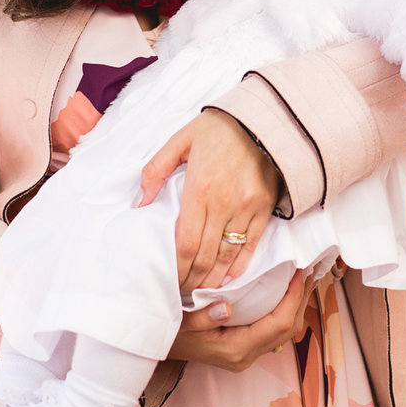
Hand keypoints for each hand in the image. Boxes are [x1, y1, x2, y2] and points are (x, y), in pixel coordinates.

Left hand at [139, 110, 281, 292]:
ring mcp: (247, 208)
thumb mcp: (180, 140)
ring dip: (213, 278)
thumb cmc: (219, 128)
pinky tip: (228, 277)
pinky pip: (252, 245)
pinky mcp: (266, 208)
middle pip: (206, 256)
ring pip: (229, 257)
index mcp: (199, 188)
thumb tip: (139, 203)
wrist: (265, 117)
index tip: (169, 278)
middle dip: (192, 279)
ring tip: (200, 288)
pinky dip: (240, 266)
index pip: (186, 243)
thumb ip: (155, 171)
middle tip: (181, 289)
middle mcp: (224, 203)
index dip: (177, 267)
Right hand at [167, 271, 311, 370]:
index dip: (294, 297)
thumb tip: (228, 307)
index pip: (278, 324)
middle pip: (289, 328)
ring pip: (284, 331)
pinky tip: (284, 290)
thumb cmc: (168, 333)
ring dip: (295, 304)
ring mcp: (246, 354)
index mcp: (236, 349)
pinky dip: (284, 308)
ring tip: (303, 276)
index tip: (300, 271)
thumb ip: (203, 317)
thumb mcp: (180, 322)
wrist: (155, 348)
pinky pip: (273, 329)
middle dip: (302, 299)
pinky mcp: (243, 348)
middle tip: (310, 268)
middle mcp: (246, 355)